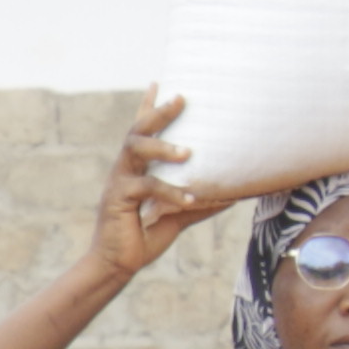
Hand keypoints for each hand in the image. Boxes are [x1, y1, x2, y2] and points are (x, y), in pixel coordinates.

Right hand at [78, 93, 203, 289]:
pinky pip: (145, 187)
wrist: (116, 266)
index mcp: (135, 169)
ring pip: (135, 150)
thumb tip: (233, 195)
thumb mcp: (178, 216)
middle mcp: (124, 170)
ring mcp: (118, 183)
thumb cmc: (143, 239)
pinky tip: (190, 198)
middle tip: (181, 98)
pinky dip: (170, 191)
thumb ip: (199, 203)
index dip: (148, 106)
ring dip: (161, 146)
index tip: (158, 82)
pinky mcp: (118, 200)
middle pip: (137, 130)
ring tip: (187, 152)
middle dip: (158, 112)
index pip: (140, 131)